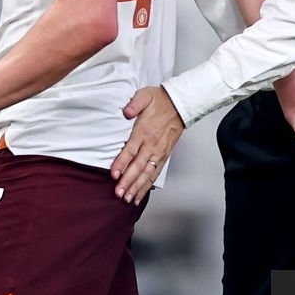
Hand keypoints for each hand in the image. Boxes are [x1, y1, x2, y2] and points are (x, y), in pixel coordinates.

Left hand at [112, 86, 182, 203]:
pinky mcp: (164, 156)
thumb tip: (126, 112)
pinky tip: (139, 194)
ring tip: (128, 199)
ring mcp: (159, 152)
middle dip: (128, 181)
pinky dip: (147, 186)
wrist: (181, 104)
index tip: (114, 174)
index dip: (122, 163)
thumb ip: (134, 104)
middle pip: (138, 166)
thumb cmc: (160, 100)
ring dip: (137, 187)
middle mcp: (152, 145)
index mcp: (144, 132)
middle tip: (119, 193)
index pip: (131, 150)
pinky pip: (155, 174)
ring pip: (147, 174)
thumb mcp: (145, 95)